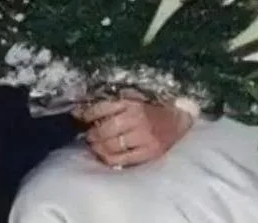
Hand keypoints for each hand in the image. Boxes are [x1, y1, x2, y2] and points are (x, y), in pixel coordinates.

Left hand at [73, 97, 192, 167]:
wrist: (178, 119)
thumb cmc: (151, 105)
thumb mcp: (131, 96)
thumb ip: (109, 102)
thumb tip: (80, 110)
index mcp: (131, 101)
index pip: (101, 108)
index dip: (86, 113)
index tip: (79, 116)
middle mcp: (137, 118)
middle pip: (104, 129)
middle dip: (92, 133)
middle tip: (88, 134)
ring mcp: (144, 137)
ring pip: (111, 146)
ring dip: (98, 146)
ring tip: (95, 144)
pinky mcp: (150, 152)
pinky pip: (122, 159)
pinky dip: (108, 158)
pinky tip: (104, 155)